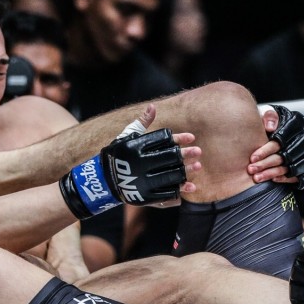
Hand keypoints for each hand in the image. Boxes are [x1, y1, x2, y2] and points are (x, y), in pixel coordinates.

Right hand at [59, 117, 201, 218]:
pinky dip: (179, 190)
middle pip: (168, 158)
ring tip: (198, 166)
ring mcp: (142, 181)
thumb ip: (142, 123)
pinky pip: (165, 193)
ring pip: (169, 176)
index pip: (161, 140)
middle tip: (198, 151)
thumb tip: (153, 106)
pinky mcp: (145, 196)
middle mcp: (139, 164)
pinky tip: (190, 186)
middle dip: (184, 154)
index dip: (177, 139)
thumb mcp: (127, 137)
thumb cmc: (119, 155)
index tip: (191, 137)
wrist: (105, 181)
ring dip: (185, 171)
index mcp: (136, 147)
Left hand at [248, 105, 303, 188]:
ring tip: (257, 178)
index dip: (265, 151)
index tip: (252, 158)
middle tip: (251, 170)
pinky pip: (296, 176)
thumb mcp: (270, 114)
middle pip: (283, 156)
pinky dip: (284, 178)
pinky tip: (272, 180)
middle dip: (265, 164)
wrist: (288, 128)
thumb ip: (269, 116)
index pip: (279, 142)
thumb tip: (270, 127)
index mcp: (295, 127)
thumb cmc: (274, 122)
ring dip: (271, 173)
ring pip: (288, 168)